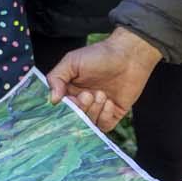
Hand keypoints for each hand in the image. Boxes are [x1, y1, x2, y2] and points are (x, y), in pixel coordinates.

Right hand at [44, 27, 161, 130]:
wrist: (129, 56)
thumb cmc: (100, 55)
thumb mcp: (72, 61)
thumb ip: (56, 78)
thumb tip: (52, 99)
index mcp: (69, 90)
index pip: (60, 107)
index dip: (63, 107)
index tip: (68, 100)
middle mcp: (82, 101)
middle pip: (73, 118)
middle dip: (80, 109)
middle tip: (87, 95)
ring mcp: (97, 109)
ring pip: (88, 123)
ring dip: (94, 110)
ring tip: (101, 94)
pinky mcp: (112, 114)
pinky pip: (103, 126)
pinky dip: (104, 116)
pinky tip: (109, 102)